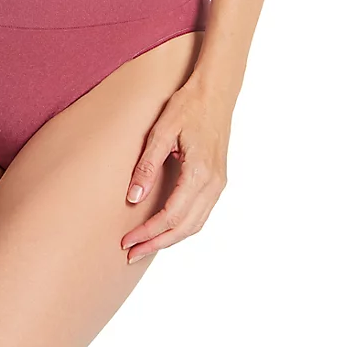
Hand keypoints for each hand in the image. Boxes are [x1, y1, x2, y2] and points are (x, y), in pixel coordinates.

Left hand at [121, 76, 231, 263]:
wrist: (215, 93)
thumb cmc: (188, 107)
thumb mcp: (161, 132)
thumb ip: (147, 166)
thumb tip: (133, 198)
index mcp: (199, 173)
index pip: (171, 216)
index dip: (148, 233)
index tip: (127, 241)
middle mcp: (213, 184)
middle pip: (184, 228)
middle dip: (156, 243)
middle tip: (131, 253)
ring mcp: (219, 184)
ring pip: (195, 225)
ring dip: (170, 239)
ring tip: (145, 246)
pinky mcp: (218, 181)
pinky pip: (201, 214)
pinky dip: (183, 227)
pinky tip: (166, 228)